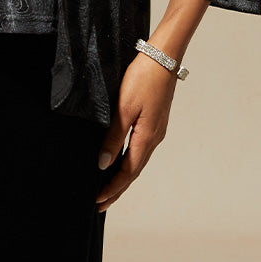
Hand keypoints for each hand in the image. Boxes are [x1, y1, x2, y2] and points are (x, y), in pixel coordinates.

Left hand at [95, 52, 177, 211]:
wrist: (163, 57)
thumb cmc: (143, 78)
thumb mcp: (124, 108)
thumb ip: (114, 137)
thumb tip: (103, 164)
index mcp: (147, 138)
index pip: (128, 172)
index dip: (112, 188)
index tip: (98, 201)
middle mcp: (154, 138)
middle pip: (134, 171)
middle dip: (117, 189)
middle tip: (101, 204)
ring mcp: (156, 130)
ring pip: (138, 161)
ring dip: (123, 177)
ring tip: (109, 188)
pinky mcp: (155, 121)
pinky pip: (140, 149)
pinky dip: (129, 161)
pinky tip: (122, 161)